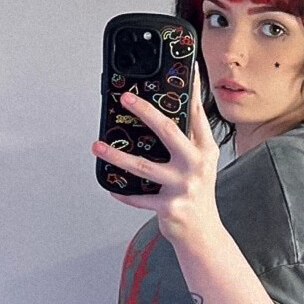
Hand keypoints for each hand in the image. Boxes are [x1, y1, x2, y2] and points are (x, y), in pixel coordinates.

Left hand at [92, 82, 221, 251]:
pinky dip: (124, 192)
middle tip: (126, 98)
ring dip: (116, 155)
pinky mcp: (169, 206)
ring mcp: (183, 186)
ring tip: (97, 146)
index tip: (185, 71)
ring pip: (143, 165)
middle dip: (145, 111)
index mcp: (206, 150)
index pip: (197, 114)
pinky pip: (139, 196)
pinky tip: (111, 186)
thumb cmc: (198, 196)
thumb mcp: (200, 164)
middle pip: (168, 131)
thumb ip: (188, 140)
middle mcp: (196, 165)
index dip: (191, 91)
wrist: (203, 233)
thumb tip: (162, 115)